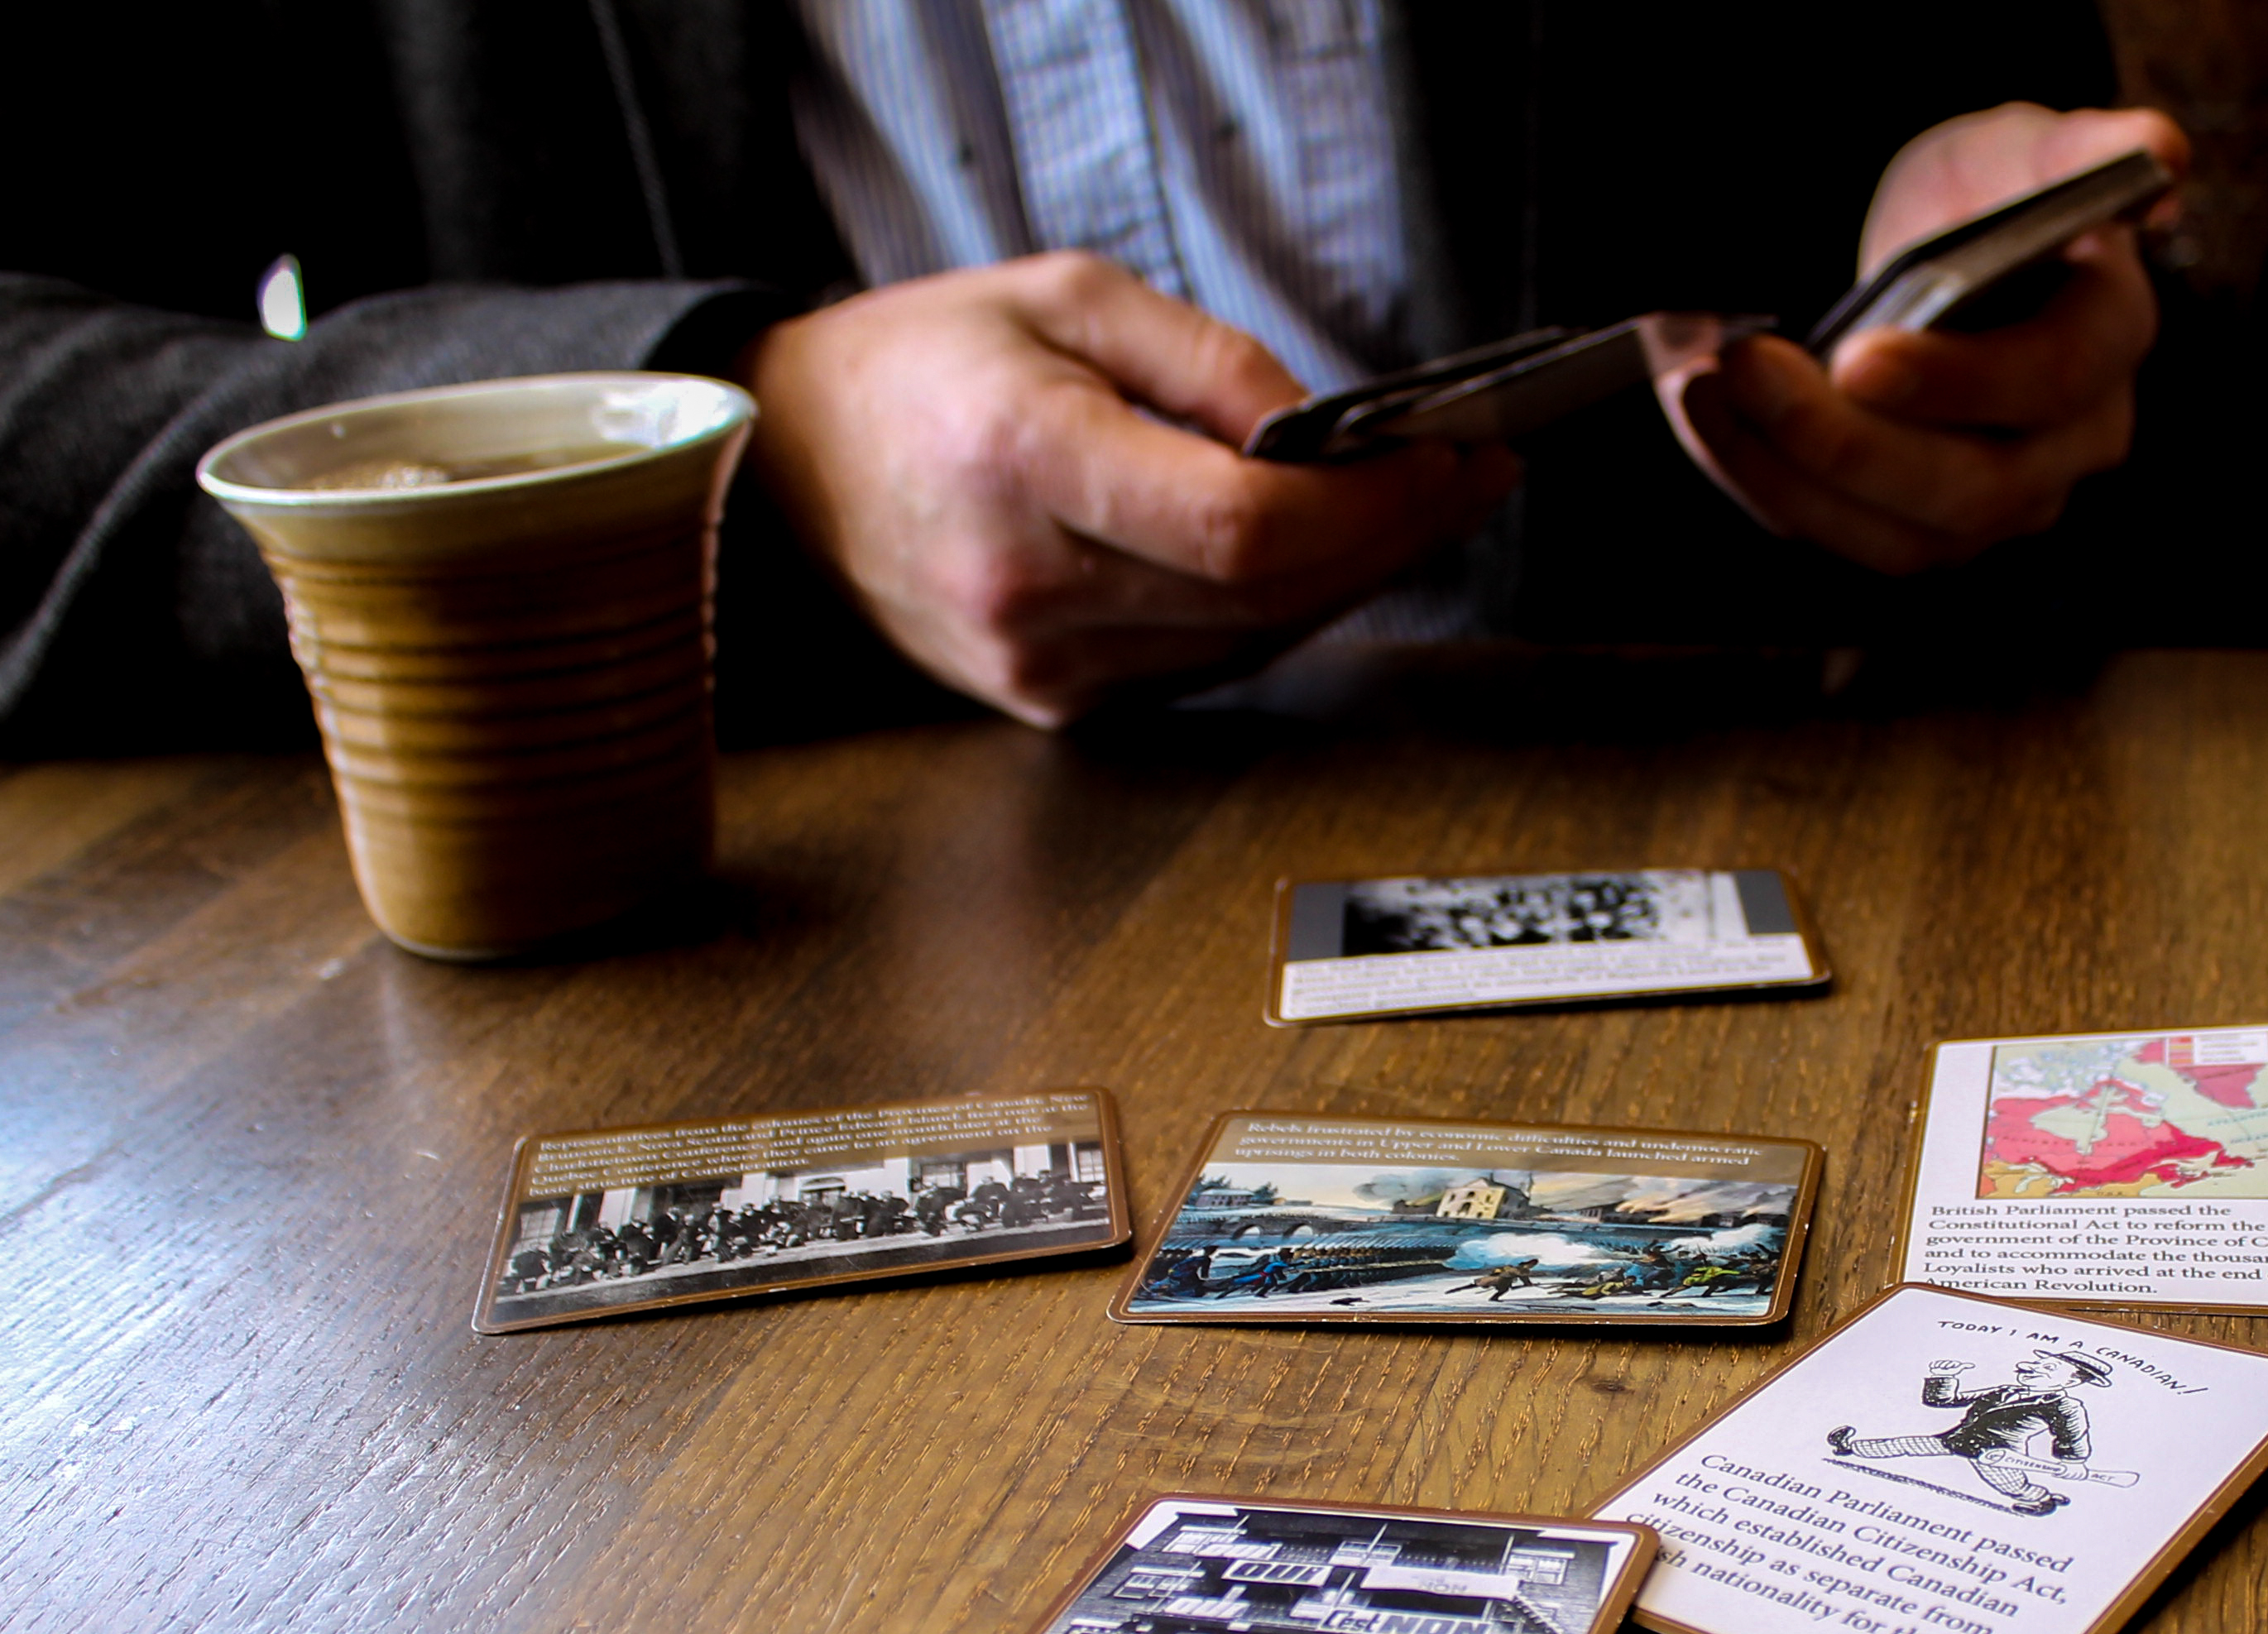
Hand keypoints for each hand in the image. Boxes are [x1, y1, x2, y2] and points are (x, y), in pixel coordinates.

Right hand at [739, 254, 1518, 724]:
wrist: (794, 463)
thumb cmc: (922, 364)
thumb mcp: (1064, 298)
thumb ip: (1207, 363)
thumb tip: (1322, 429)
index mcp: (1023, 462)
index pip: (1242, 526)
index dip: (1366, 503)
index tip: (1445, 456)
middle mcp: (1028, 586)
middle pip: (1268, 592)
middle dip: (1392, 533)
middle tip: (1473, 474)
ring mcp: (1038, 662)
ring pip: (1253, 640)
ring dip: (1354, 579)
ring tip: (1424, 507)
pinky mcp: (1052, 701)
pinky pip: (1208, 663)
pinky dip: (1283, 612)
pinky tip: (1332, 557)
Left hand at [1660, 103, 2186, 573]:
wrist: (1934, 255)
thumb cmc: (1983, 200)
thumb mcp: (2018, 150)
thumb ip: (2082, 148)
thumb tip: (2156, 155)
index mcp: (2108, 338)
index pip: (2050, 382)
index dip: (1956, 381)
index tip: (1858, 355)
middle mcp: (2071, 444)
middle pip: (1970, 488)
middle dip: (1844, 441)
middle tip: (1750, 367)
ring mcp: (2002, 504)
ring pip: (1902, 537)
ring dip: (1790, 473)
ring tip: (1712, 385)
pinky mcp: (1925, 533)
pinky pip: (1844, 538)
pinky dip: (1766, 484)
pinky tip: (1711, 415)